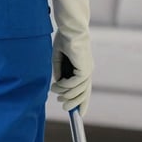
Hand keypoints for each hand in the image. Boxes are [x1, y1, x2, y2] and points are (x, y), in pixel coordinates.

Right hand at [49, 0, 92, 115]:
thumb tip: (58, 85)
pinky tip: (57, 84)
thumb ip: (59, 71)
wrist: (71, 28)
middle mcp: (87, 70)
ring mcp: (87, 70)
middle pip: (84, 93)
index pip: (84, 88)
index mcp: (83, 67)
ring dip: (65, 93)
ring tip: (54, 91)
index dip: (82, 102)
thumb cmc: (65, 38)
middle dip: (74, 103)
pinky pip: (74, 83)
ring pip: (79, 90)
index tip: (77, 113)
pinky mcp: (84, 68)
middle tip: (63, 108)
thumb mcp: (59, 58)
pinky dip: (65, 86)